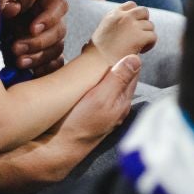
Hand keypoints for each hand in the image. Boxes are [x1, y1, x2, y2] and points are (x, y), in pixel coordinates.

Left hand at [9, 0, 69, 74]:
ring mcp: (49, 37)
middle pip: (59, 31)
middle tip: (16, 48)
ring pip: (56, 48)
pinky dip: (47, 69)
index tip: (32, 28)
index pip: (59, 6)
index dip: (49, 18)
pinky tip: (33, 73)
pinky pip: (54, 63)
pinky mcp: (44, 53)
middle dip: (38, 42)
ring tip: (19, 62)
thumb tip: (14, 9)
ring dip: (39, 57)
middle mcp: (52, 19)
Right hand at [27, 54, 141, 181]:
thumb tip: (136, 57)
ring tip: (91, 62)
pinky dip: (94, 83)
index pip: (133, 71)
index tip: (116, 43)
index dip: (125, 55)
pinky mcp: (91, 116)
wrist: (56, 150)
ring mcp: (104, 113)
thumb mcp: (101, 98)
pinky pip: (97, 94)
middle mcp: (117, 107)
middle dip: (115, 62)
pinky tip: (84, 80)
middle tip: (101, 49)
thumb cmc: (78, 124)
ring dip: (103, 73)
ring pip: (109, 85)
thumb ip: (118, 79)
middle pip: (121, 78)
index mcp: (123, 101)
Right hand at [89, 2, 156, 60]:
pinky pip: (153, 37)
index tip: (133, 26)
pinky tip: (140, 52)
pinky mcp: (139, 37)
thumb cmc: (97, 54)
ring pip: (150, 26)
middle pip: (144, 11)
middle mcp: (124, 17)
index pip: (131, 5)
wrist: (96, 66)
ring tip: (137, 46)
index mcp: (113, 15)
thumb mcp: (103, 32)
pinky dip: (149, 45)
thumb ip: (115, 25)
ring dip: (146, 35)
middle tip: (138, 36)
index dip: (135, 15)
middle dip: (143, 22)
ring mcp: (132, 26)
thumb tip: (125, 25)